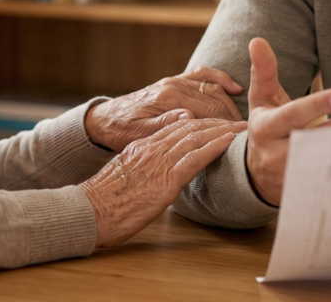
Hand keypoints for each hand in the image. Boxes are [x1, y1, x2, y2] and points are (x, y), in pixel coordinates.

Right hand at [80, 117, 244, 246]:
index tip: (215, 122)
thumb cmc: (104, 202)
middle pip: (189, 129)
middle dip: (215, 122)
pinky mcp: (165, 179)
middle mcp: (152, 149)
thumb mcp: (124, 176)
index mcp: (141, 147)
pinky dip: (214, 147)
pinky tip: (228, 141)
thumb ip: (141, 168)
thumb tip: (155, 173)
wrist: (90, 210)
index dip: (198, 123)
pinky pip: (194, 158)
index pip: (175, 128)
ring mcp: (158, 162)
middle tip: (236, 120)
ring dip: (221, 131)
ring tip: (240, 127)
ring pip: (195, 138)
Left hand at [84, 67, 243, 151]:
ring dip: (229, 100)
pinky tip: (233, 87)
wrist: (105, 119)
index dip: (226, 123)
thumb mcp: (139, 135)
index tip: (241, 135)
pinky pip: (201, 74)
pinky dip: (219, 78)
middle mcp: (173, 85)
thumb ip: (163, 125)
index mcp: (167, 99)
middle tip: (247, 131)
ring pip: (211, 86)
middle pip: (213, 97)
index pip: (207, 109)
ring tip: (242, 118)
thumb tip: (189, 116)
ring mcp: (174, 81)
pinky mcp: (173, 81)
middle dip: (232, 114)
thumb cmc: (122, 132)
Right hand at [245, 37, 330, 205]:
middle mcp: (280, 154)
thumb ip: (263, 71)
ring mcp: (297, 175)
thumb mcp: (261, 100)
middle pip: (320, 139)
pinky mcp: (311, 189)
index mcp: (267, 128)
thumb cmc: (265, 128)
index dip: (316, 106)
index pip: (293, 116)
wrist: (257, 177)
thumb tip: (257, 40)